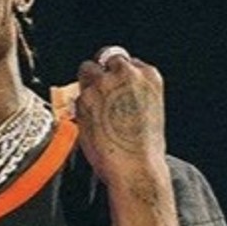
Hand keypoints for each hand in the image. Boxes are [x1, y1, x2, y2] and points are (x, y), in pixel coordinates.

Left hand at [73, 46, 168, 190]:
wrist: (136, 169)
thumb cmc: (146, 148)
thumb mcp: (150, 110)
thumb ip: (133, 92)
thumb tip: (115, 90)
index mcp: (149, 75)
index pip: (126, 61)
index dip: (117, 74)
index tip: (115, 86)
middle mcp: (126, 73)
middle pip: (105, 57)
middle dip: (101, 71)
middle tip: (99, 90)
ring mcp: (103, 83)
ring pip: (86, 70)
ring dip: (87, 85)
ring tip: (94, 108)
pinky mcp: (84, 97)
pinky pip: (77, 96)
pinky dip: (80, 107)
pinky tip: (91, 125)